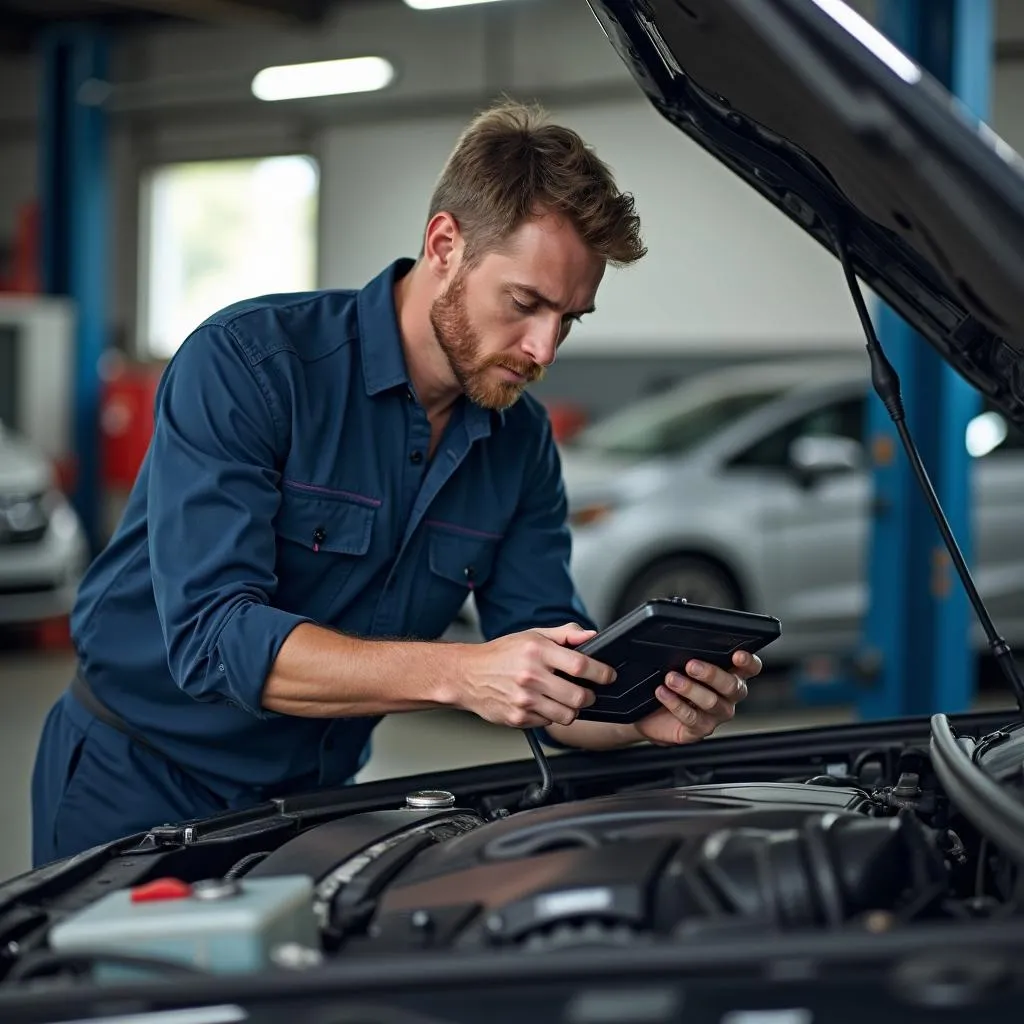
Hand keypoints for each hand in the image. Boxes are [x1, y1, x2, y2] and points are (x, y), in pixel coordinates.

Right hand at [453, 622, 615, 728]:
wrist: (467, 675)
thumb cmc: (500, 654)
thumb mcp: (533, 635)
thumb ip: (565, 635)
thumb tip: (592, 635)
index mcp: (537, 651)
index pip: (581, 665)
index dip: (601, 673)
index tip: (608, 676)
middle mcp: (531, 676)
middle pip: (579, 696)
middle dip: (589, 696)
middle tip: (586, 691)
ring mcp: (524, 700)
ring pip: (567, 715)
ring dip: (572, 709)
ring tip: (563, 699)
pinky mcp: (518, 718)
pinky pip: (548, 723)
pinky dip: (550, 716)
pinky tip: (541, 704)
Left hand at [633, 650, 760, 746]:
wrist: (652, 714)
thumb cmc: (673, 683)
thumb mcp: (684, 666)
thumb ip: (694, 655)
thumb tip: (686, 642)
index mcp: (731, 676)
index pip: (751, 668)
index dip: (749, 662)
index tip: (737, 655)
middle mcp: (729, 697)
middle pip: (732, 686)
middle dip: (712, 674)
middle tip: (691, 665)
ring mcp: (716, 715)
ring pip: (711, 702)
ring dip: (689, 688)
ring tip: (671, 679)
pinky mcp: (700, 729)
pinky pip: (691, 717)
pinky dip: (675, 703)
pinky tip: (663, 693)